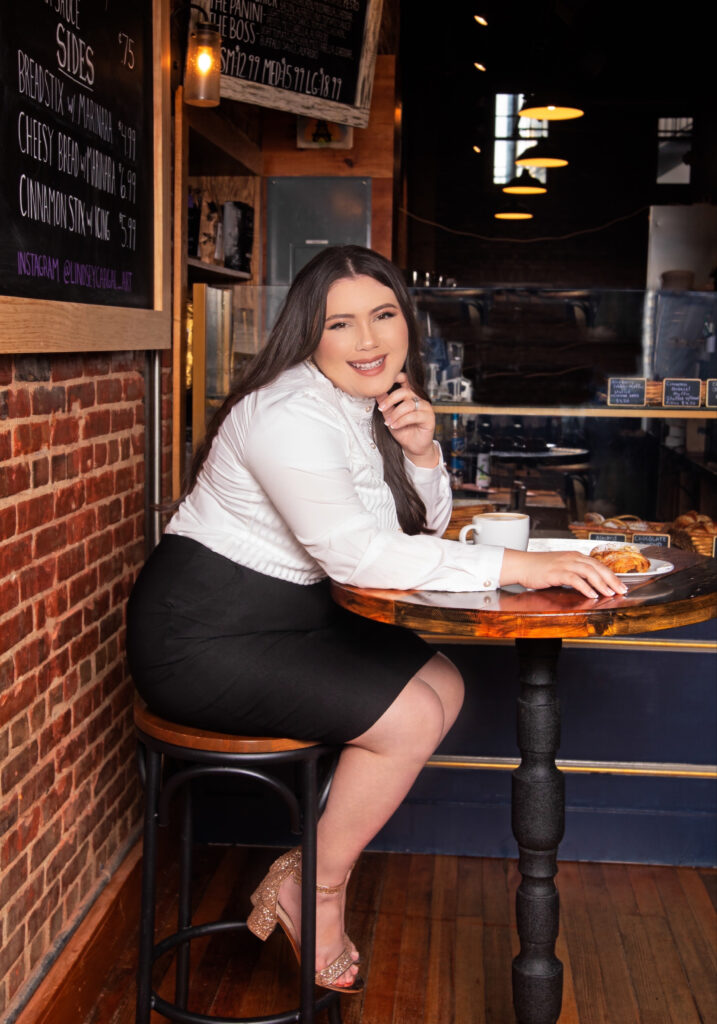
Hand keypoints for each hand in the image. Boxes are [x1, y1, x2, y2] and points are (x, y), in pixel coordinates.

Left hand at [377, 373, 436, 466]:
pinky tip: (395, 426)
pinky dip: (401, 421)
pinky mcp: (429, 417)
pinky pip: (413, 415)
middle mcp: (418, 399)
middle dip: (391, 399)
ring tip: (389, 423)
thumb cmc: (403, 431)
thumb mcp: (390, 416)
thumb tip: (377, 392)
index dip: (398, 376)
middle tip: (382, 408)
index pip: (406, 380)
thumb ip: (385, 404)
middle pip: (405, 391)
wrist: (412, 447)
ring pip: (408, 404)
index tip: (387, 380)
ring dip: (395, 414)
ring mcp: (425, 407)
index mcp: (410, 396)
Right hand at [500, 549, 627, 599]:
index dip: (611, 575)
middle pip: (597, 567)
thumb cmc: (538, 569)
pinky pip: (574, 579)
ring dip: (602, 583)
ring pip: (589, 572)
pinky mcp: (556, 572)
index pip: (597, 564)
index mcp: (574, 556)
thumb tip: (589, 585)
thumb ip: (574, 574)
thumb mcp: (559, 568)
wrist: (520, 565)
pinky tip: (592, 594)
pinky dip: (585, 587)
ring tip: (610, 593)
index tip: (620, 585)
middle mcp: (572, 558)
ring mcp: (564, 564)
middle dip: (612, 579)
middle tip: (621, 590)